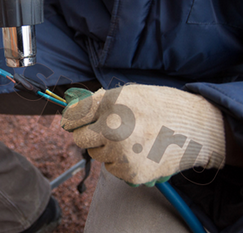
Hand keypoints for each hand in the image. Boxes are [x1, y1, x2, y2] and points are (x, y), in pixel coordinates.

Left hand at [61, 85, 225, 184]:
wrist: (196, 127)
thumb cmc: (160, 107)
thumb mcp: (128, 93)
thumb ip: (98, 102)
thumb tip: (70, 113)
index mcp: (110, 102)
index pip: (72, 116)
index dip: (71, 119)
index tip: (73, 123)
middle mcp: (112, 127)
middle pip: (79, 139)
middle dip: (89, 136)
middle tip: (107, 131)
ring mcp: (122, 152)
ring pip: (96, 155)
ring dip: (107, 149)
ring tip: (133, 140)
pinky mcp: (131, 172)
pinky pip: (112, 169)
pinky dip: (122, 163)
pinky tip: (140, 152)